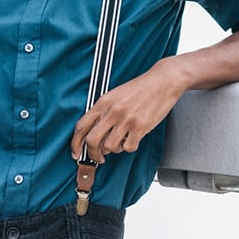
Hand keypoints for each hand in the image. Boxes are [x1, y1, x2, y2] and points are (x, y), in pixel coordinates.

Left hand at [70, 61, 185, 162]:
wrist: (162, 81)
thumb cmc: (141, 87)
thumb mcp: (116, 95)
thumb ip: (104, 111)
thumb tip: (95, 131)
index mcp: (103, 102)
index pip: (81, 126)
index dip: (75, 143)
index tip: (76, 152)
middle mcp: (112, 111)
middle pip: (92, 141)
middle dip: (92, 154)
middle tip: (98, 157)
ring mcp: (126, 119)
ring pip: (109, 147)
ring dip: (113, 150)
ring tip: (120, 143)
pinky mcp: (140, 127)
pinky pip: (128, 147)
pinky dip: (129, 147)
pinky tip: (132, 139)